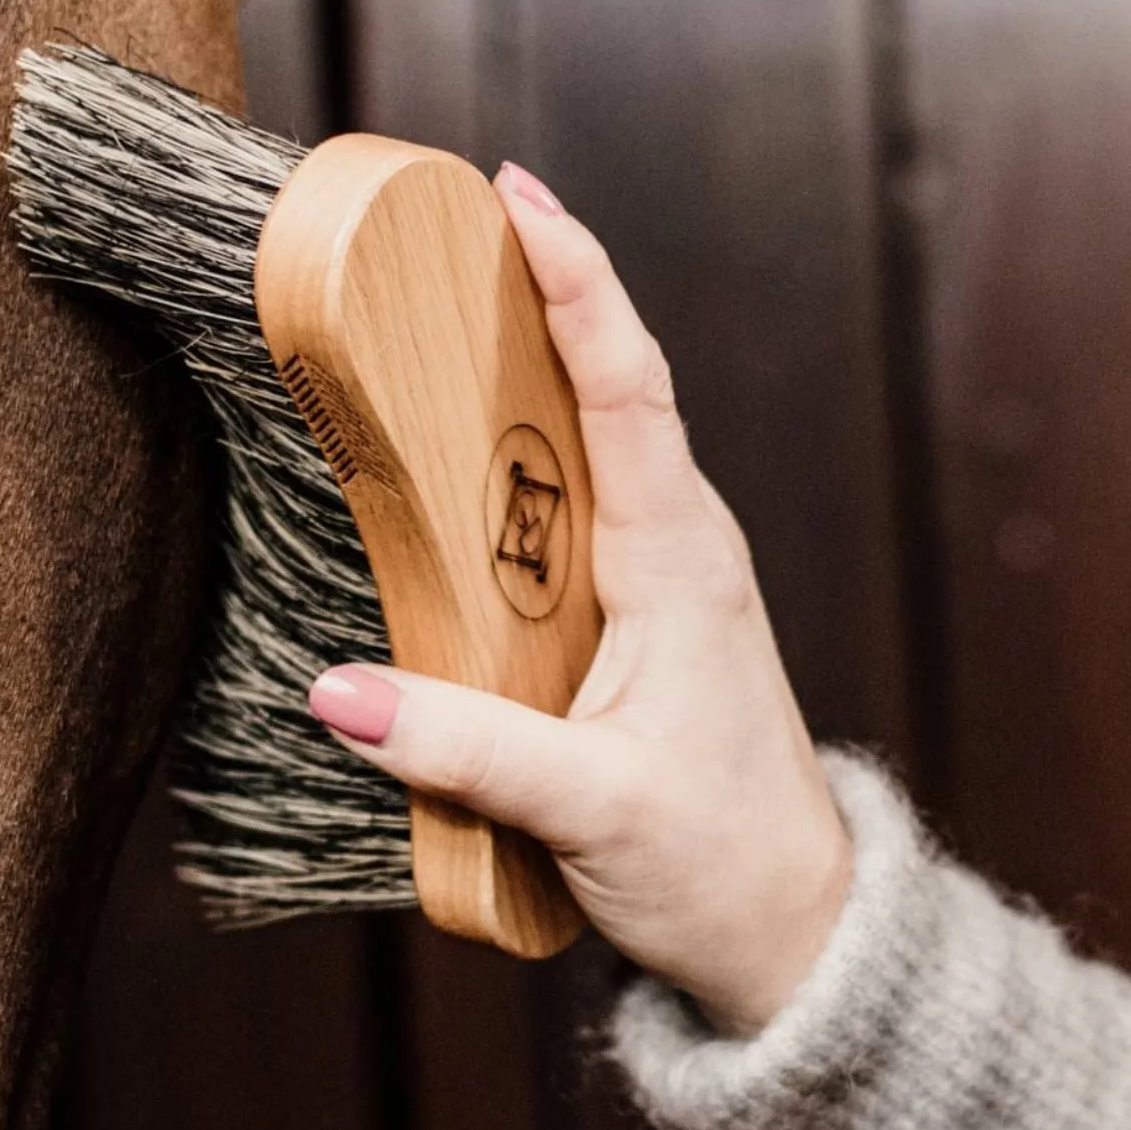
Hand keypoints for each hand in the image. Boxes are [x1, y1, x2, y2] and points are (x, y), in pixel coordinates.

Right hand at [306, 163, 851, 1034]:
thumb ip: (462, 748)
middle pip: (604, 379)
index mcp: (681, 559)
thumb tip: (334, 693)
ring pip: (587, 438)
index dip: (577, 280)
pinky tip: (451, 446)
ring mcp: (661, 576)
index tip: (518, 194)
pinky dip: (513, 450)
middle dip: (532, 285)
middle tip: (441, 215)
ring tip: (430, 297)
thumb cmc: (719, 865)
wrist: (797, 935)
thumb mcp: (587, 808)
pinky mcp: (635, 616)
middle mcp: (678, 544)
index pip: (627, 384)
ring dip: (519, 363)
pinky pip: (570, 502)